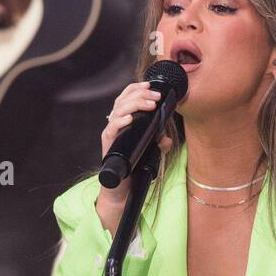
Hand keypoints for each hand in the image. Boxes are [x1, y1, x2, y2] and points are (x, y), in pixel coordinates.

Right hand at [94, 81, 175, 231]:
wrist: (123, 189)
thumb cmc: (134, 169)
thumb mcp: (151, 154)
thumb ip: (158, 145)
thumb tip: (166, 139)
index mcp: (124, 122)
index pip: (127, 97)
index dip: (137, 89)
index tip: (151, 86)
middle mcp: (116, 125)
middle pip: (123, 99)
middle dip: (140, 94)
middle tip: (155, 96)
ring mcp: (112, 133)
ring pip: (118, 110)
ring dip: (135, 104)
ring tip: (150, 104)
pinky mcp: (108, 144)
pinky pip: (112, 128)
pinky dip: (121, 121)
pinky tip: (130, 118)